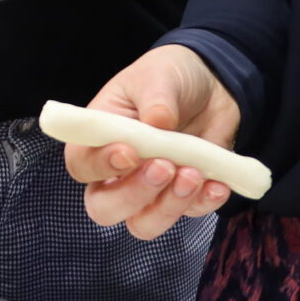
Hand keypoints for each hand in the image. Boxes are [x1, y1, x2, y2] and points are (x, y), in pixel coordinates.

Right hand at [61, 46, 241, 240]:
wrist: (210, 85)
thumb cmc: (169, 78)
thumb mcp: (158, 76)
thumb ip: (155, 99)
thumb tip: (158, 122)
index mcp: (100, 139)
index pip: (82, 165)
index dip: (100, 166)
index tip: (129, 153)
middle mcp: (118, 173)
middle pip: (105, 208)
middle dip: (133, 196)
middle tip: (163, 167)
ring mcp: (152, 190)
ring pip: (144, 224)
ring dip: (168, 206)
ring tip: (194, 174)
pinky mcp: (185, 197)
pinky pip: (190, 215)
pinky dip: (203, 203)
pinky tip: (217, 184)